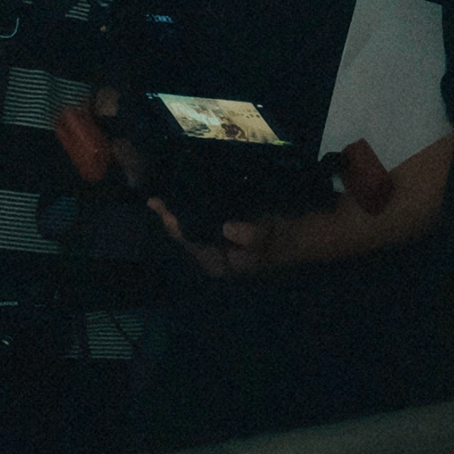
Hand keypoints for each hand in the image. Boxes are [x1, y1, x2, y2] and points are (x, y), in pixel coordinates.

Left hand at [150, 199, 289, 277]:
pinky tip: (181, 190)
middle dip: (171, 217)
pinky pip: (201, 217)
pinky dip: (191, 205)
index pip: (191, 244)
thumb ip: (251, 236)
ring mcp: (216, 242)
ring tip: (160, 194)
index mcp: (218, 263)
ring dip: (178, 209)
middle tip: (154, 198)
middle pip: (186, 234)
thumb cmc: (282, 240)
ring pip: (191, 225)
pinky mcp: (221, 230)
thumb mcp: (269, 239)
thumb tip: (227, 228)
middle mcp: (213, 255)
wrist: (298, 235)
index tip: (164, 210)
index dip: (175, 227)